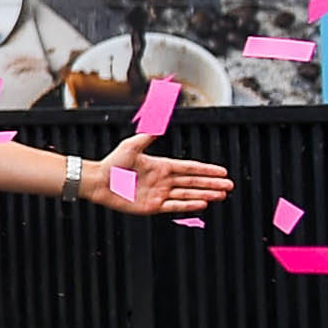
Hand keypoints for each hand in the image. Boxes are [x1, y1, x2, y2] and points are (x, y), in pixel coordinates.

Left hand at [103, 138, 232, 215]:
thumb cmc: (112, 163)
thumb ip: (148, 135)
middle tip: (229, 185)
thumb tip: (159, 121)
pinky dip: (189, 205)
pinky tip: (203, 203)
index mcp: (161, 165)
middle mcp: (163, 180)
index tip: (222, 171)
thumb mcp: (131, 145)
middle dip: (212, 183)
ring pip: (188, 194)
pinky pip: (175, 206)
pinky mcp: (152, 206)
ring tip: (222, 195)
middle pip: (193, 182)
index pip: (190, 168)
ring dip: (205, 194)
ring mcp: (159, 193)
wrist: (98, 181)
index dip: (206, 170)